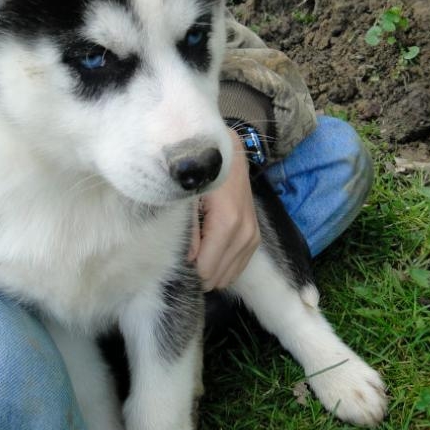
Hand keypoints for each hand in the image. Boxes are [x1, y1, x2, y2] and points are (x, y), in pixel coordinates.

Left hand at [188, 129, 259, 290]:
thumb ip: (187, 230)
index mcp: (227, 223)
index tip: (175, 256)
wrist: (229, 153)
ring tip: (195, 249)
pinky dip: (222, 266)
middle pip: (217, 277)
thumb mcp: (186, 197)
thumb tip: (187, 260)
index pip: (206, 269)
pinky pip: (238, 268)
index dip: (187, 269)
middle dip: (198, 272)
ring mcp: (253, 237)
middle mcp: (245, 234)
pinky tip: (209, 251)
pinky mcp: (255, 238)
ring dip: (210, 269)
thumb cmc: (202, 172)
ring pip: (228, 276)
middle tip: (183, 253)